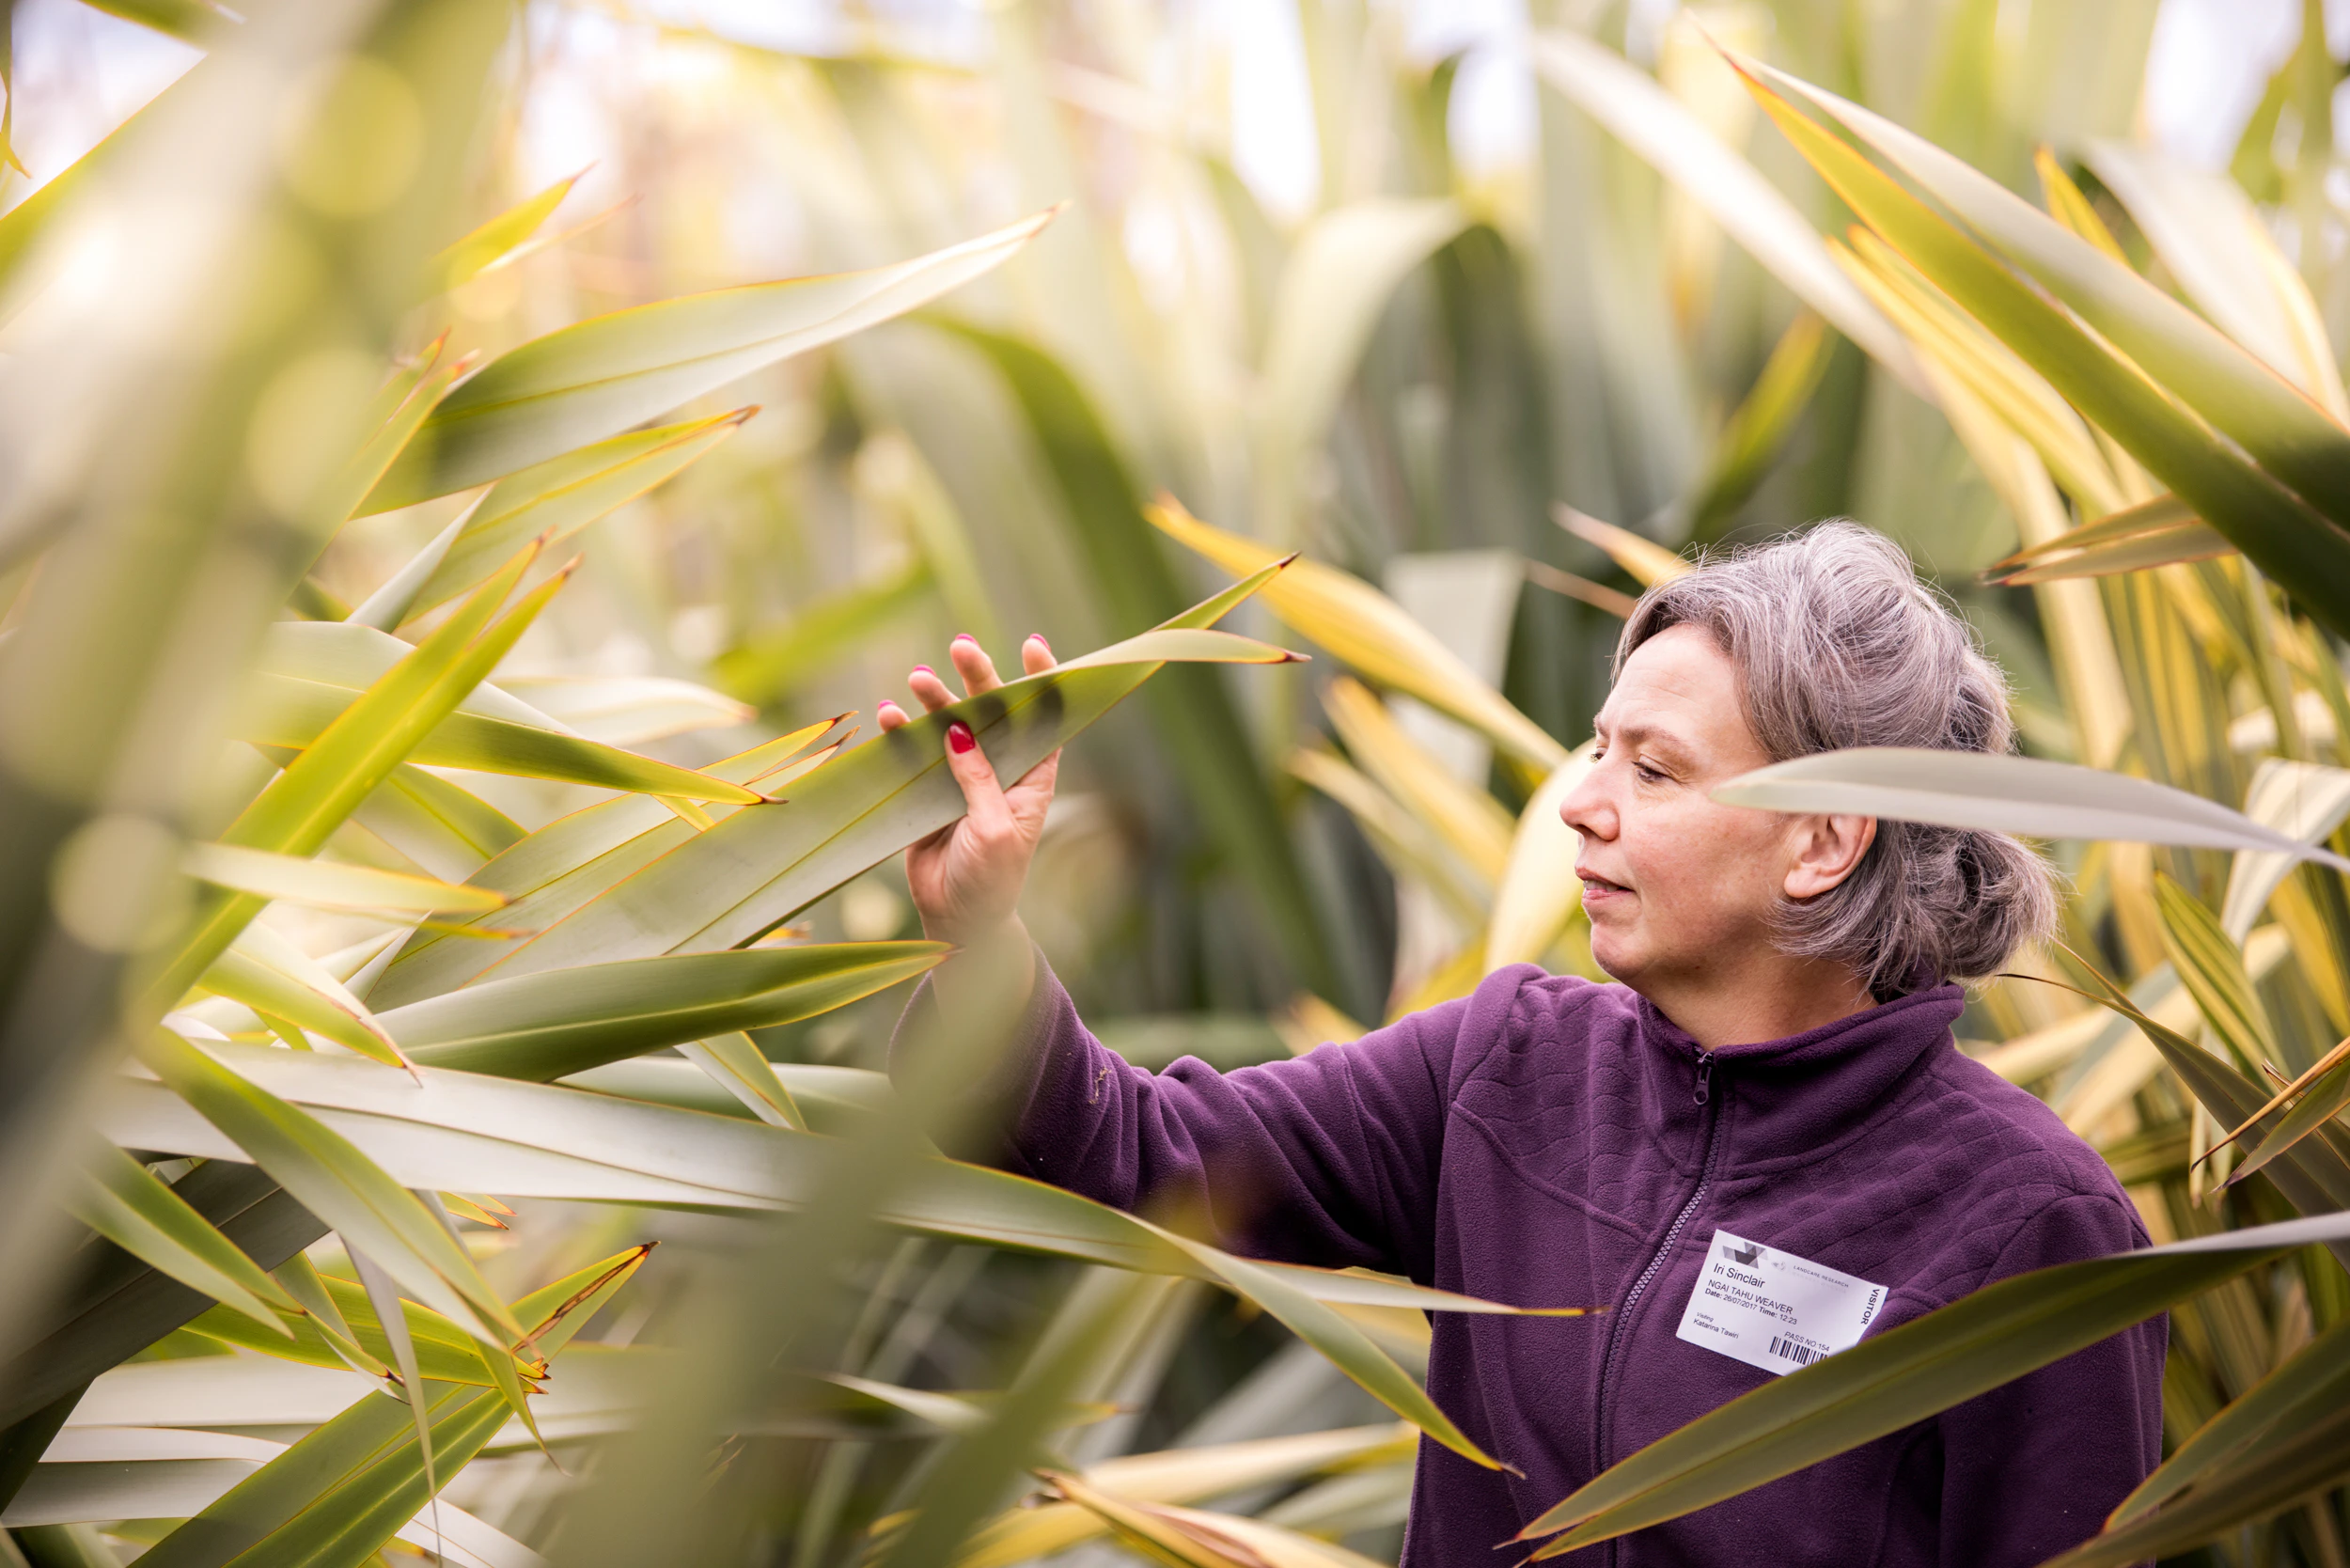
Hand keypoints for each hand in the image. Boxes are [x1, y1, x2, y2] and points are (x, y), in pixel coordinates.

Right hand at [877, 633, 1059, 948]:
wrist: (956, 921)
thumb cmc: (990, 881)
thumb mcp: (994, 831)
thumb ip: (979, 781)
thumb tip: (959, 731)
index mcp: (1032, 779)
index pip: (1044, 721)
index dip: (1042, 681)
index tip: (1032, 645)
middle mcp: (999, 770)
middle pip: (993, 712)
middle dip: (979, 677)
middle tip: (961, 646)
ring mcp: (961, 778)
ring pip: (950, 725)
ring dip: (936, 700)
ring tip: (918, 678)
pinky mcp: (928, 790)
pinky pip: (915, 753)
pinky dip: (902, 733)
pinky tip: (889, 716)